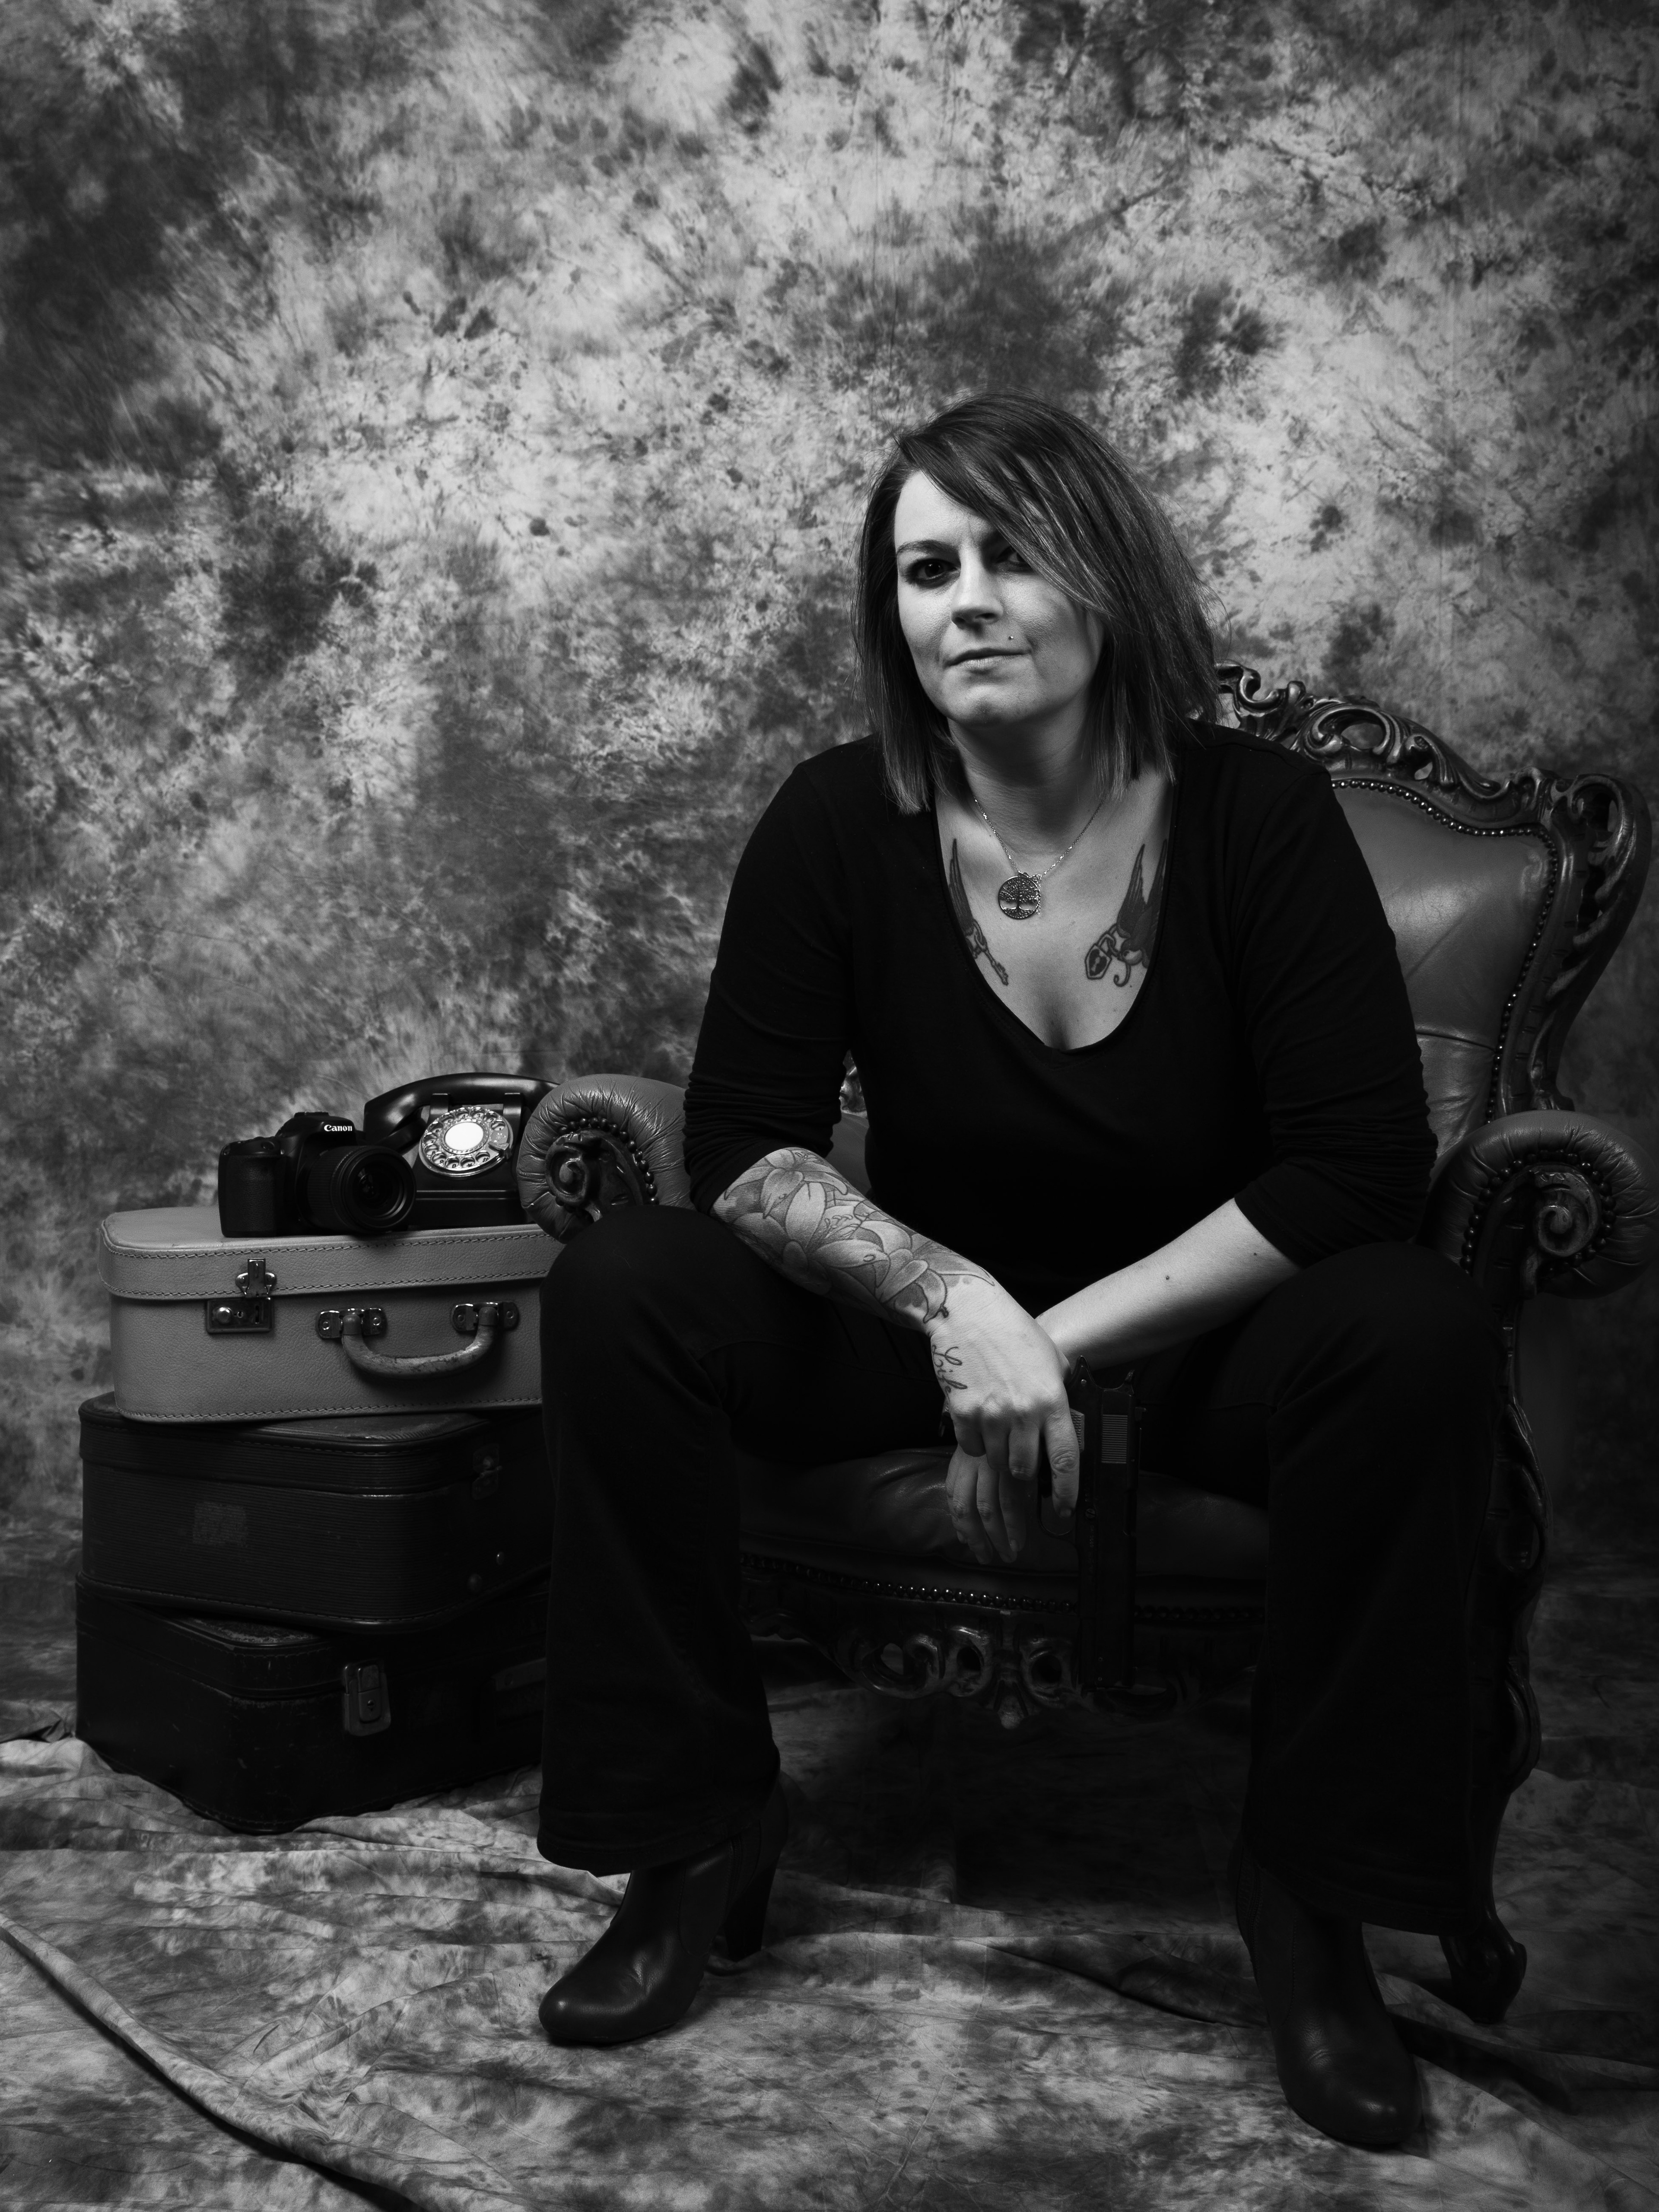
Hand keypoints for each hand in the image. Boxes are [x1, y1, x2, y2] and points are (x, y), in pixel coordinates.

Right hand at [930, 1279, 1078, 1563]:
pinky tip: (980, 1422)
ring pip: (996, 1462)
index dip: (1067, 1492)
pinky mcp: (961, 1411)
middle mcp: (1022, 1412)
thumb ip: (1064, 1395)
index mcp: (1051, 1400)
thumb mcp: (1053, 1361)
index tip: (1066, 1510)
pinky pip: (970, 1447)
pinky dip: (976, 1443)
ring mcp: (989, 1413)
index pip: (1065, 1459)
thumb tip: (1075, 1426)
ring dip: (1000, 1458)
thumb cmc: (1015, 1334)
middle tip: (1024, 1466)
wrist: (969, 1313)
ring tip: (1001, 1437)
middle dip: (1024, 1475)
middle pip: (1024, 1470)